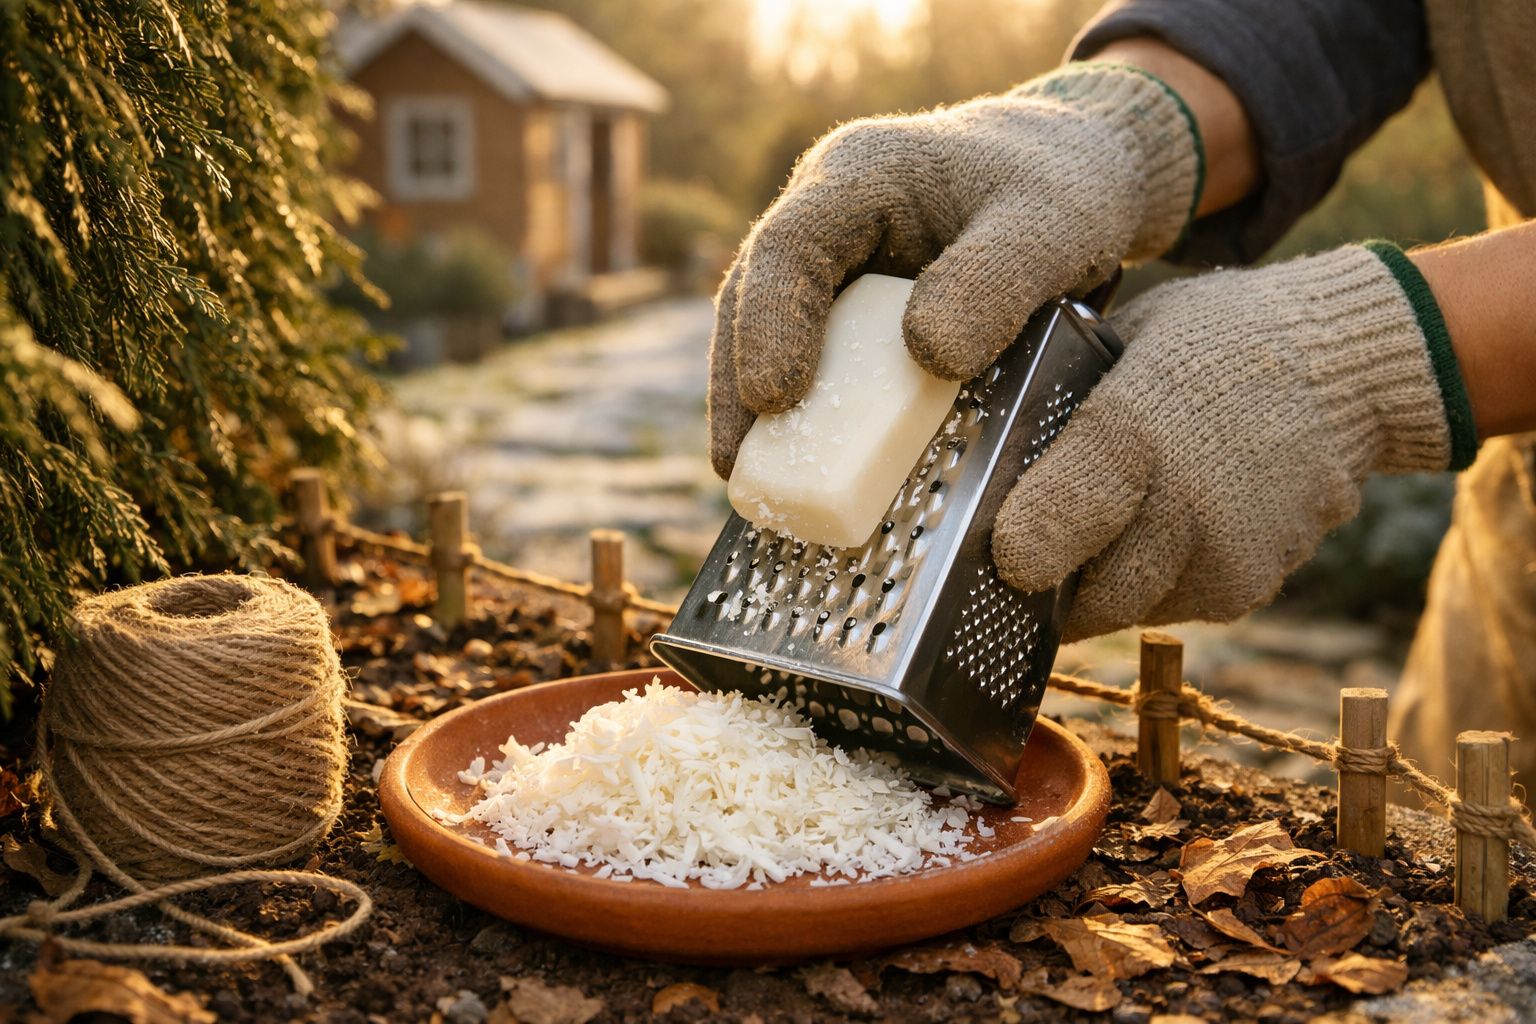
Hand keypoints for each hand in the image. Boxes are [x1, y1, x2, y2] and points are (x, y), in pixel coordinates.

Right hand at [707, 62, 1200, 477]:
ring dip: (757, 411)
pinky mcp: (853, 310)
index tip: (774, 397)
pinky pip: (816, 362)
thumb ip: (995, 282)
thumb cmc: (1067, 189)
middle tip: (737, 468)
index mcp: (860, 176)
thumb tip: (928, 355)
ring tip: (753, 488)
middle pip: (754, 298)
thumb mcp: (1049, 228)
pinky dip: (808, 418)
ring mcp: (833, 266)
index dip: (768, 323)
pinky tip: (808, 476)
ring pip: (768, 333)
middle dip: (738, 384)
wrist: (1083, 171)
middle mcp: (827, 219)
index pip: (788, 246)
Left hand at [992, 243, 1472, 641]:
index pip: (1039, 537)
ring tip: (1108, 522)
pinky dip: (1151, 580)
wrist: (1347, 367)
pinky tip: (1164, 526)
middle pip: (1074, 596)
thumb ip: (1053, 404)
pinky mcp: (1246, 589)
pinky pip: (1167, 606)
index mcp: (1130, 433)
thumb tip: (984, 446)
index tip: (990, 550)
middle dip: (1045, 578)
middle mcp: (1178, 509)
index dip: (1002, 555)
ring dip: (1099, 581)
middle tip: (1032, 544)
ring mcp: (1218, 558)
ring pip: (1118, 608)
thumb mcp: (1119, 341)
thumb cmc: (1214, 340)